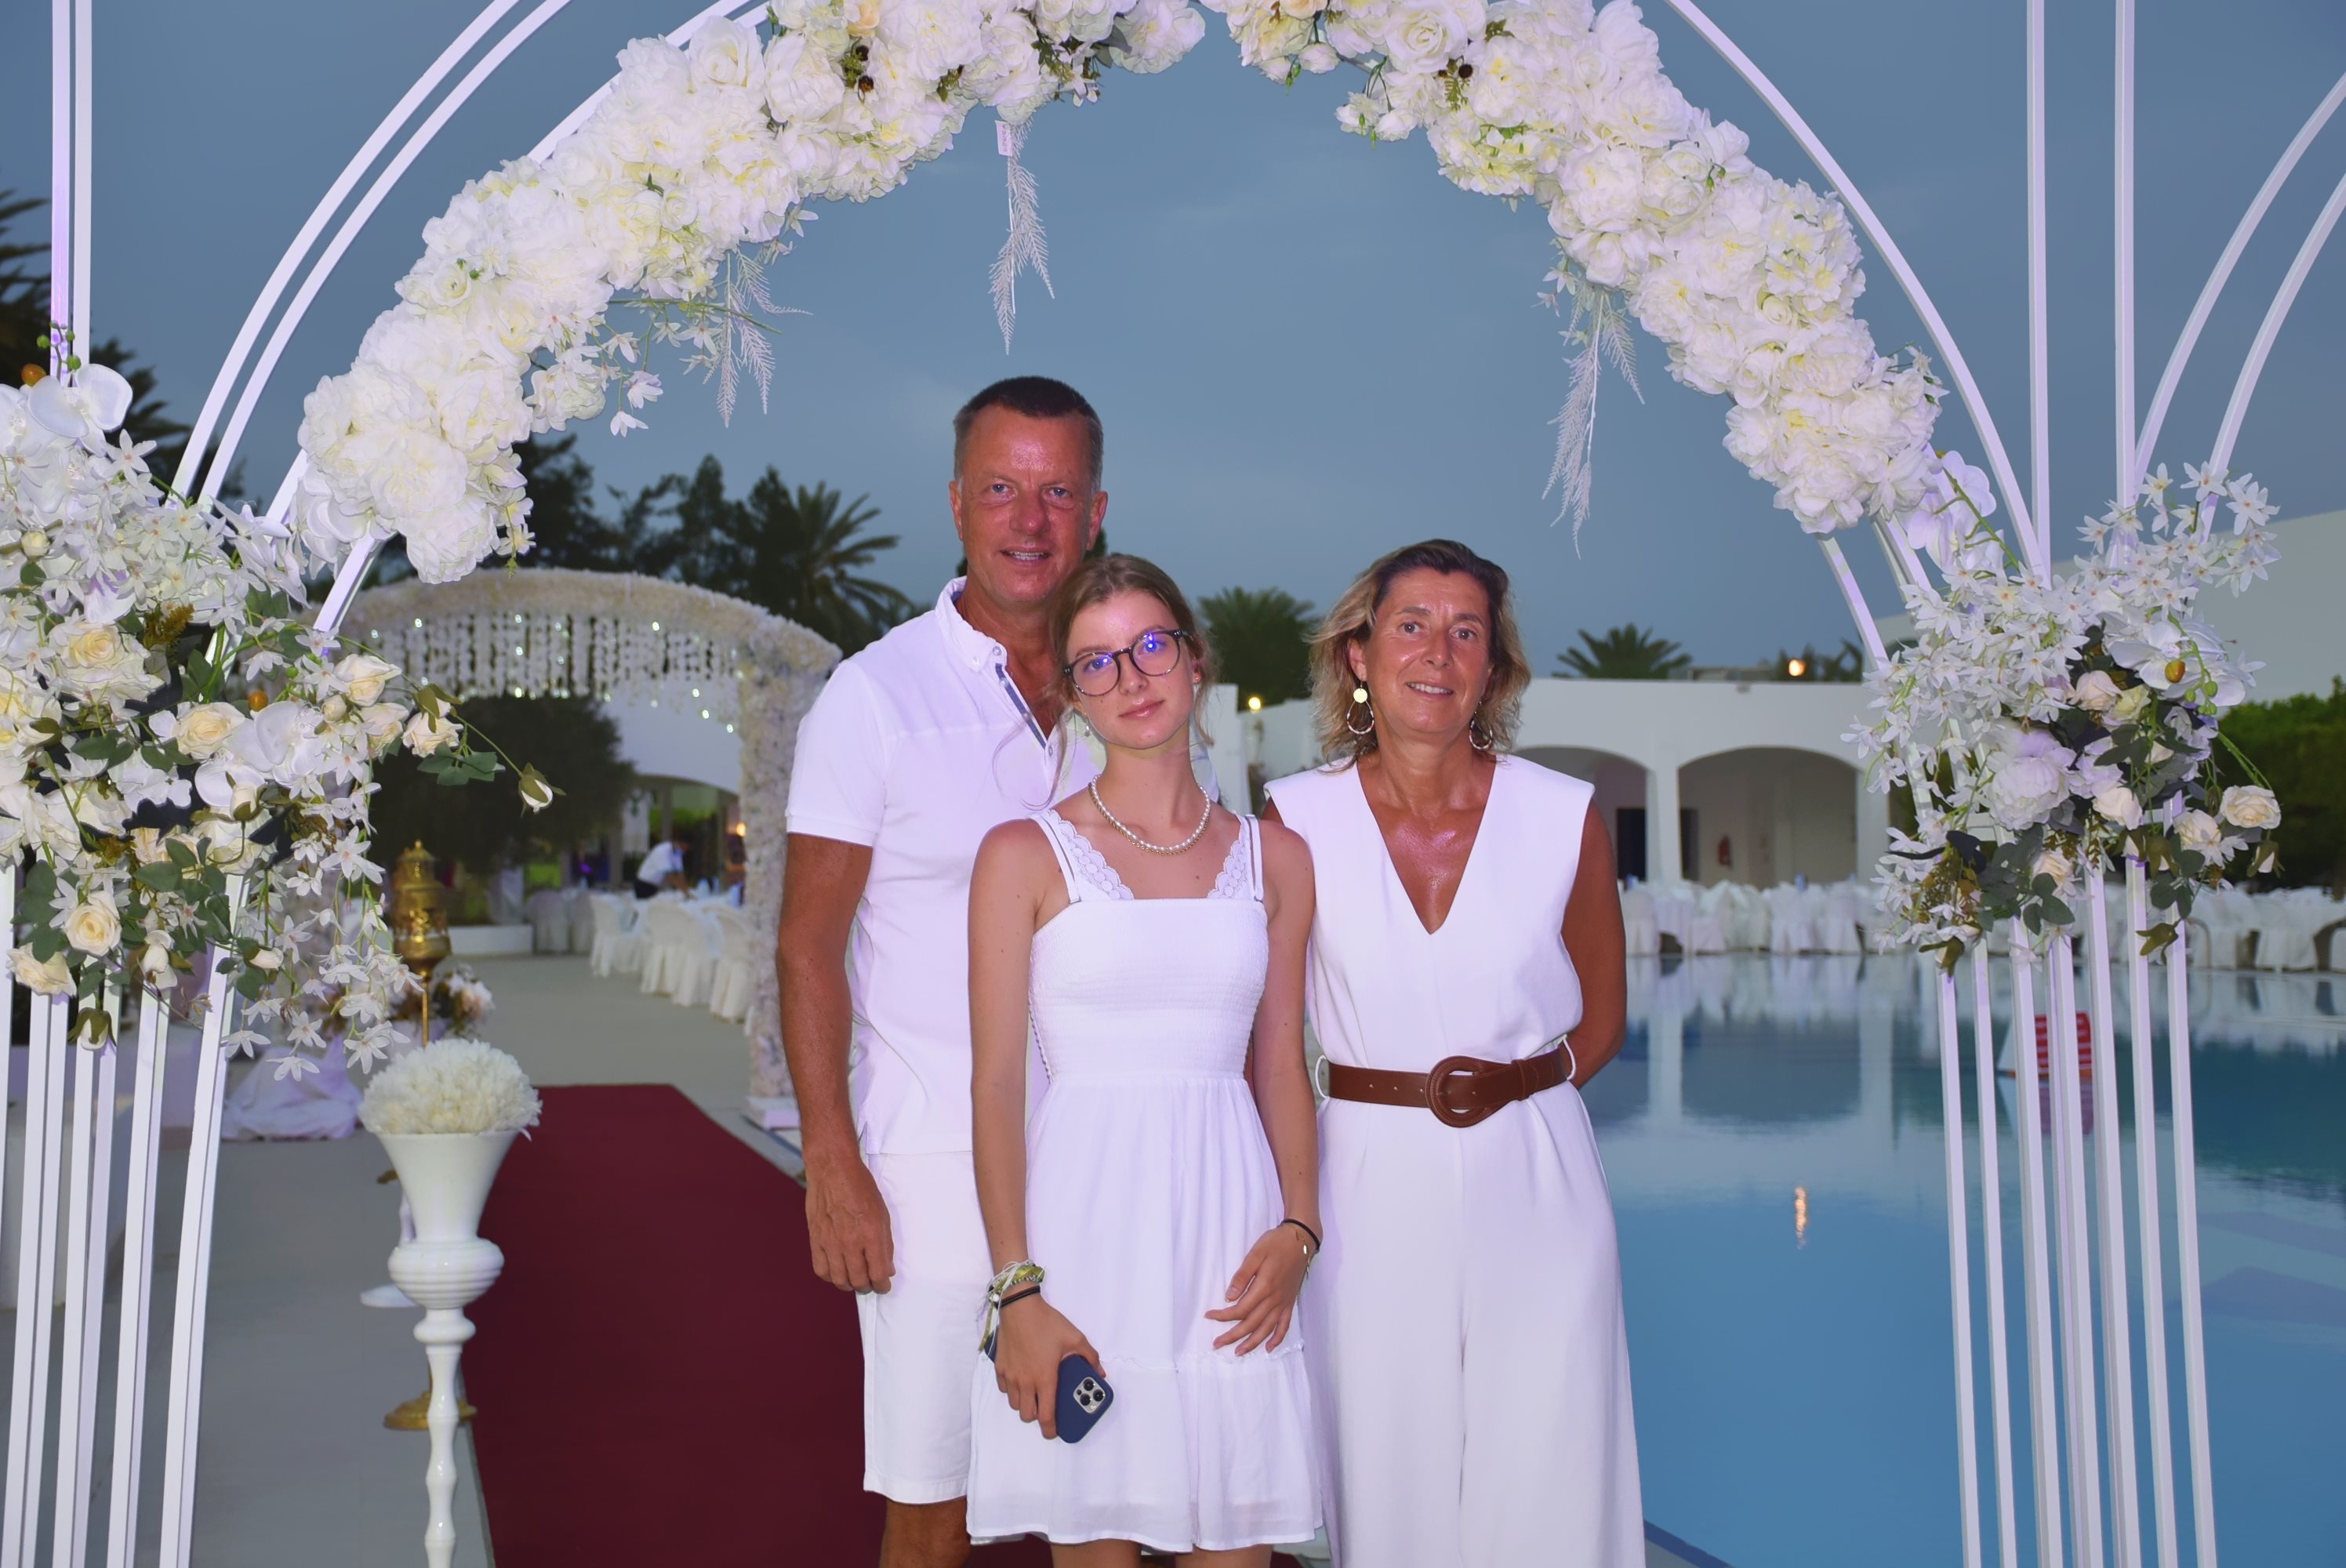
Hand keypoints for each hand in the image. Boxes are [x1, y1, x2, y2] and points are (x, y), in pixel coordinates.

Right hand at [803, 1154, 894, 1292]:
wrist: (833, 1170)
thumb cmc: (860, 1187)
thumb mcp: (882, 1213)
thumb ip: (885, 1244)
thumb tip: (887, 1268)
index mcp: (871, 1234)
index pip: (878, 1273)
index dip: (883, 1285)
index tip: (884, 1286)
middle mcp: (850, 1242)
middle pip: (859, 1281)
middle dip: (868, 1287)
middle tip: (871, 1283)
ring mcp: (830, 1242)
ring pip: (839, 1279)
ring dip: (849, 1285)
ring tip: (855, 1280)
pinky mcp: (816, 1240)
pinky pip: (821, 1269)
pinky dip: (830, 1276)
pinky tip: (837, 1271)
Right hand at [993, 1295, 1099, 1439]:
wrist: (1020, 1307)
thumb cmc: (1047, 1323)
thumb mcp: (1075, 1338)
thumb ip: (1090, 1357)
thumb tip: (1100, 1372)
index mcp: (1044, 1378)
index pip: (1045, 1416)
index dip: (1050, 1429)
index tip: (1055, 1431)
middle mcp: (1025, 1382)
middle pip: (1027, 1415)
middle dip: (1038, 1416)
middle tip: (1046, 1406)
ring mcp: (1010, 1376)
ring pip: (1015, 1404)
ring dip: (1025, 1403)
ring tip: (1035, 1392)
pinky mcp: (1000, 1368)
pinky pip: (1005, 1389)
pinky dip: (1013, 1390)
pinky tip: (1022, 1379)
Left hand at [1205, 1225, 1310, 1353]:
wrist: (1301, 1240)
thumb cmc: (1276, 1244)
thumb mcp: (1255, 1254)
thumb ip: (1242, 1276)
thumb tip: (1229, 1298)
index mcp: (1264, 1287)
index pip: (1240, 1309)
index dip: (1223, 1315)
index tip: (1209, 1315)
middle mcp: (1274, 1300)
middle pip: (1251, 1324)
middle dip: (1232, 1336)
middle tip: (1217, 1344)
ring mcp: (1283, 1303)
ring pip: (1266, 1329)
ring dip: (1252, 1343)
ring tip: (1238, 1352)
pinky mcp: (1290, 1302)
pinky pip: (1284, 1325)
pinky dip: (1277, 1339)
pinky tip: (1269, 1348)